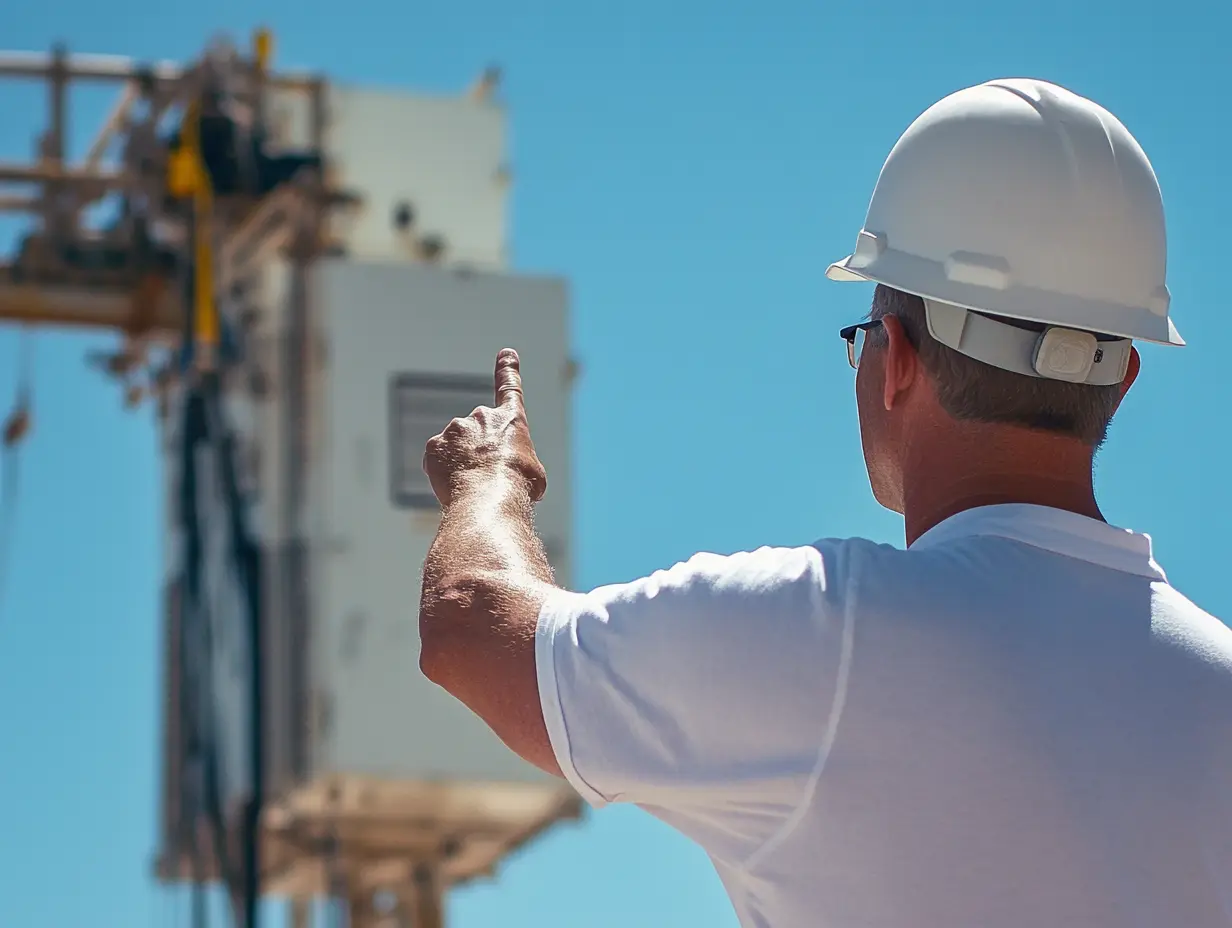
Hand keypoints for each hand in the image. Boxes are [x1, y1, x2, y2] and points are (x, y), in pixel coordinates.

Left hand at [422, 348, 547, 507]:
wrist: (490, 497)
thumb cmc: (518, 486)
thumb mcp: (533, 474)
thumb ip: (518, 461)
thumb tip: (507, 470)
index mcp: (510, 419)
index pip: (510, 388)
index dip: (508, 370)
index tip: (506, 354)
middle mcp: (481, 416)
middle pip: (478, 432)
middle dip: (479, 451)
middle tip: (487, 476)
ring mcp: (455, 429)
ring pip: (456, 447)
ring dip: (462, 463)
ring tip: (474, 484)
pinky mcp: (434, 446)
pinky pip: (438, 459)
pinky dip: (444, 472)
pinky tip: (456, 485)